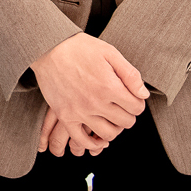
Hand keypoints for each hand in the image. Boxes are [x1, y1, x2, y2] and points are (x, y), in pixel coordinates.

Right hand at [29, 33, 149, 155]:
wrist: (47, 48)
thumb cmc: (78, 48)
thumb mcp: (109, 52)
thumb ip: (130, 74)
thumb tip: (143, 95)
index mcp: (110, 87)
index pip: (137, 108)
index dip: (137, 102)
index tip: (130, 97)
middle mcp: (96, 102)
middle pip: (126, 122)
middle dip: (128, 114)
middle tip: (121, 106)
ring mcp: (79, 111)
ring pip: (108, 134)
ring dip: (114, 128)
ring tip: (109, 118)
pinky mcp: (65, 115)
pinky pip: (82, 140)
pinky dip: (93, 143)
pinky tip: (96, 136)